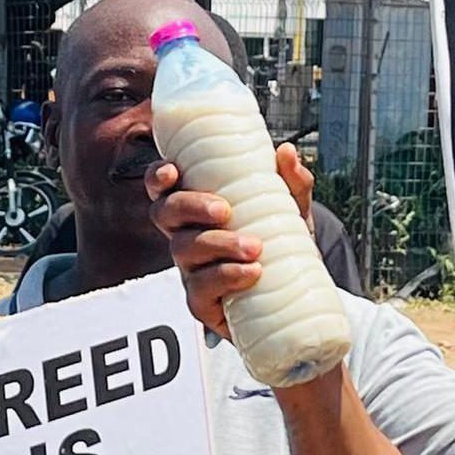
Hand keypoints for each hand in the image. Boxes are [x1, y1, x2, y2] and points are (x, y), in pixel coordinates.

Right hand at [145, 142, 312, 339]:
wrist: (296, 297)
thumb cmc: (282, 246)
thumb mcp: (290, 210)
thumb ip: (290, 182)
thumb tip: (287, 152)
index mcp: (197, 209)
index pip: (163, 188)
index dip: (158, 177)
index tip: (174, 172)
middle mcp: (186, 236)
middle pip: (165, 214)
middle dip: (190, 207)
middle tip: (225, 210)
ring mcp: (190, 270)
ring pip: (183, 249)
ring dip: (218, 244)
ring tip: (255, 247)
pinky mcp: (201, 302)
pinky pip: (200, 288)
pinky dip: (226, 276)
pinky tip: (251, 272)